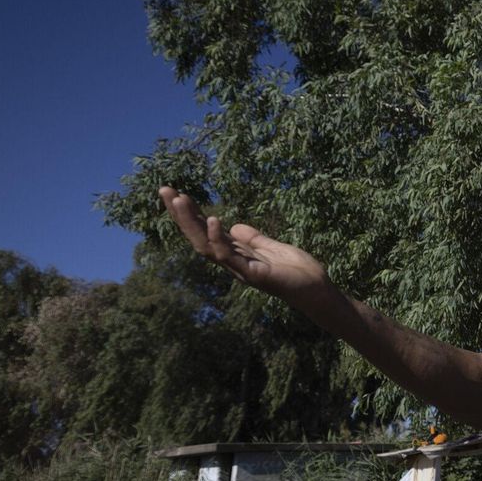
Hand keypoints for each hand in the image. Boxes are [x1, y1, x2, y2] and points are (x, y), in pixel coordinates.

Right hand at [159, 186, 332, 307]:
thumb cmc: (297, 271)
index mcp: (236, 253)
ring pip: (206, 245)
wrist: (317, 290)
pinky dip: (218, 239)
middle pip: (198, 236)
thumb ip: (253, 238)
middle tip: (164, 190)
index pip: (206, 231)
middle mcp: (232, 262)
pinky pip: (229, 257)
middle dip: (180, 215)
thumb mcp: (272, 247)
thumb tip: (235, 226)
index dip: (191, 213)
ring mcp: (240, 269)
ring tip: (179, 199)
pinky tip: (213, 220)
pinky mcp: (253, 274)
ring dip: (191, 223)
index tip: (176, 193)